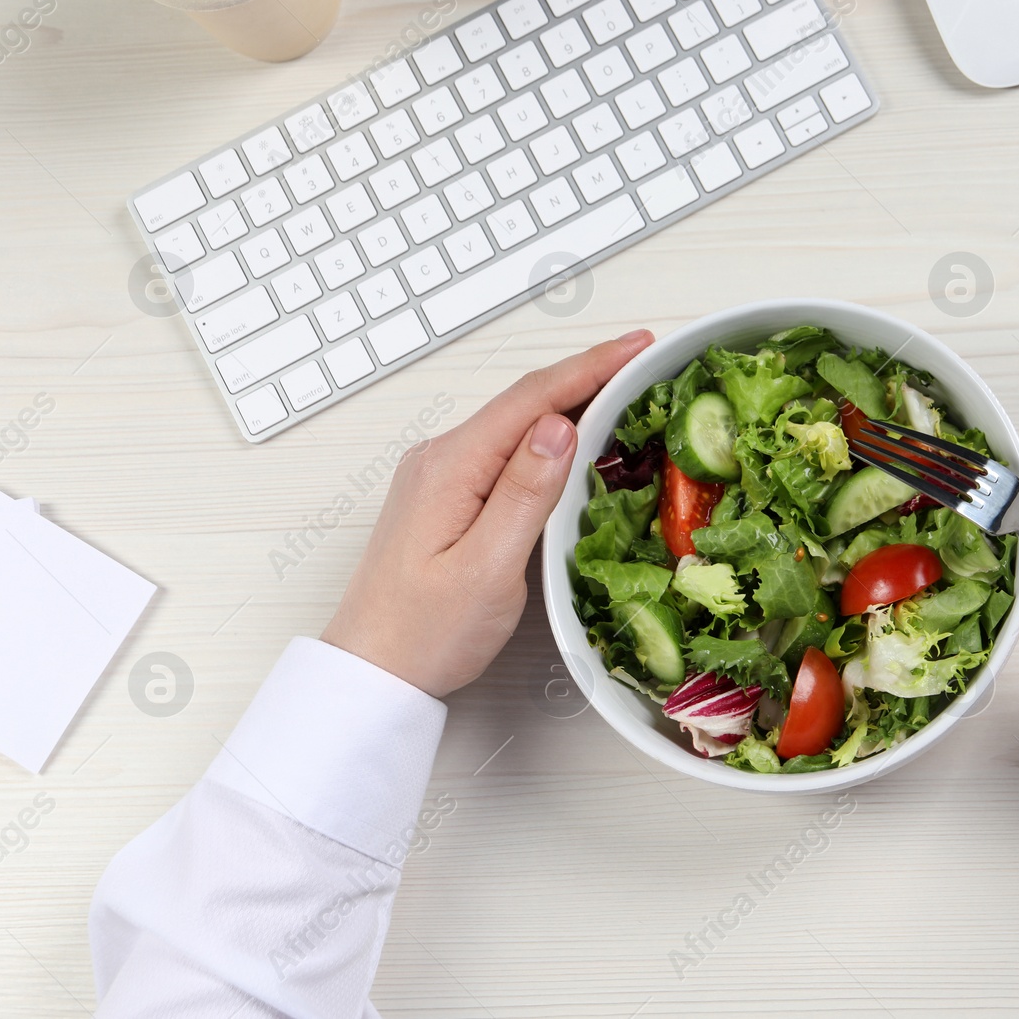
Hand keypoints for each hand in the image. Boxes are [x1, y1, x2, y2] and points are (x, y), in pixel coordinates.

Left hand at [323, 331, 654, 697]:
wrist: (374, 672)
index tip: (637, 346)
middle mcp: (441, 459)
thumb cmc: (424, 633)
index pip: (532, 398)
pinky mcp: (449, 497)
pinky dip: (547, 437)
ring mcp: (442, 477)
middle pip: (526, 401)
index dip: (590, 367)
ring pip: (517, 425)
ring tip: (623, 392)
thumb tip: (559, 428)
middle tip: (644, 363)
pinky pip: (506, 450)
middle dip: (588, 376)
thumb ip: (524, 493)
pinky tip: (573, 441)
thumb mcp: (486, 568)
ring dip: (570, 404)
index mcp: (451, 467)